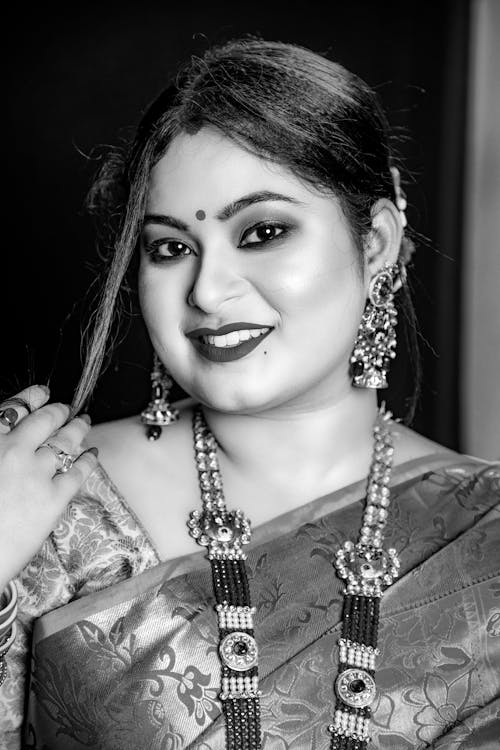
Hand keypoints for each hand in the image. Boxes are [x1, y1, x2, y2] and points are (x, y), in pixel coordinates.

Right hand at [0, 385, 98, 590]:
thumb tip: (10, 442)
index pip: (15, 408)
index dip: (32, 397)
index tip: (43, 393)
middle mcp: (15, 450)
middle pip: (46, 420)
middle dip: (60, 411)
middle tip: (67, 409)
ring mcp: (37, 473)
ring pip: (66, 441)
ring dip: (78, 429)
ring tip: (84, 423)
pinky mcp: (54, 498)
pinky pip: (79, 472)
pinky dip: (89, 460)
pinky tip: (93, 454)